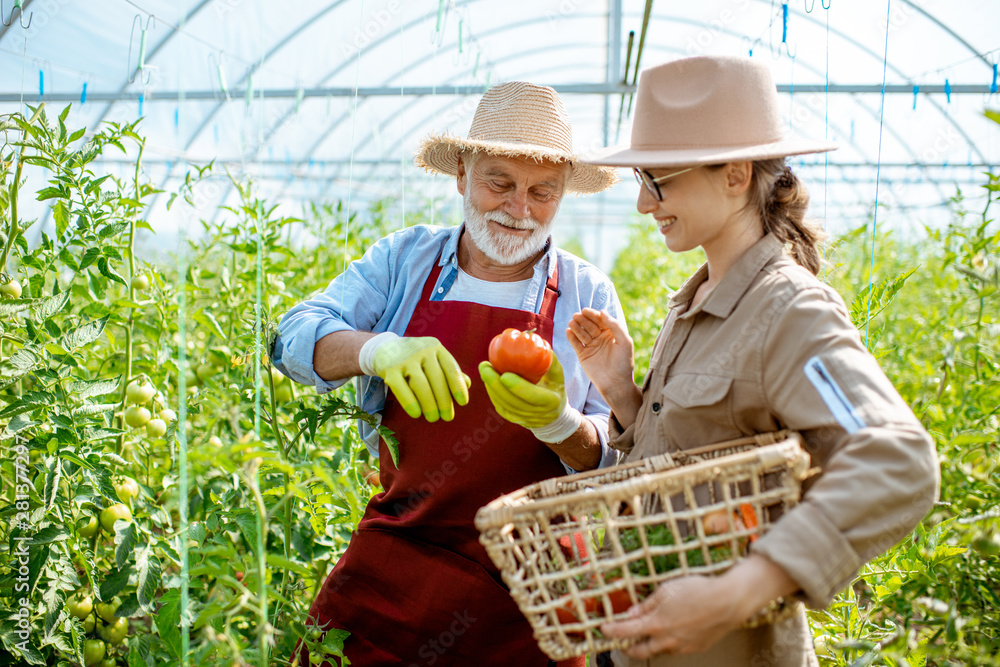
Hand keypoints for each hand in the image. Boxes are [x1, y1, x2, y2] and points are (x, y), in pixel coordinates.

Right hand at [370, 336, 470, 421]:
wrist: (384, 348)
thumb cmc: (416, 359)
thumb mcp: (434, 360)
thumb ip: (450, 371)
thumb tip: (468, 384)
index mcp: (436, 348)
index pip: (451, 368)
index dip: (458, 386)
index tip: (463, 403)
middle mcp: (422, 351)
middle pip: (437, 379)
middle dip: (444, 401)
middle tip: (448, 417)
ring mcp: (405, 359)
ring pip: (421, 385)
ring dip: (429, 405)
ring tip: (433, 418)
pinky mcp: (389, 369)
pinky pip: (401, 389)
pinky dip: (410, 403)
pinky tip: (416, 414)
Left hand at [478, 354, 565, 428]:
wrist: (552, 415)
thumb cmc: (554, 388)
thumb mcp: (558, 375)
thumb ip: (550, 361)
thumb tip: (539, 343)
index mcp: (550, 401)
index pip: (532, 396)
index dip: (518, 387)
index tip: (504, 375)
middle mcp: (536, 413)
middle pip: (512, 401)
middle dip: (496, 384)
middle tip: (485, 367)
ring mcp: (523, 418)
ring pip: (503, 404)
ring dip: (491, 387)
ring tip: (484, 369)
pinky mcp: (513, 419)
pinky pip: (499, 406)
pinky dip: (492, 392)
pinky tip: (487, 379)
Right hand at [566, 308, 634, 397]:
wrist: (615, 383)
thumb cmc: (623, 363)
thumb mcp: (625, 342)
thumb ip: (615, 326)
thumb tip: (602, 312)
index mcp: (611, 333)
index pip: (600, 320)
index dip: (593, 315)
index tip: (586, 311)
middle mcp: (600, 338)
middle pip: (589, 325)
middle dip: (583, 320)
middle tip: (577, 316)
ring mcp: (591, 346)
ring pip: (581, 333)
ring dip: (576, 327)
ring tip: (572, 322)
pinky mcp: (583, 354)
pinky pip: (575, 343)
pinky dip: (571, 337)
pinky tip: (568, 331)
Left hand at [600, 554, 798, 658]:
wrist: (729, 601)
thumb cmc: (698, 590)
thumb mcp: (667, 590)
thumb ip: (647, 604)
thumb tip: (632, 613)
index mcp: (657, 623)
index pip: (627, 631)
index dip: (612, 631)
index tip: (603, 630)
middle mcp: (668, 639)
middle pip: (641, 650)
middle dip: (628, 647)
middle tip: (622, 641)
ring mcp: (683, 646)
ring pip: (659, 650)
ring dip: (650, 645)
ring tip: (648, 634)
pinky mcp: (696, 648)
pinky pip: (676, 648)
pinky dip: (668, 642)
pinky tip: (672, 632)